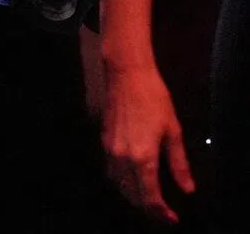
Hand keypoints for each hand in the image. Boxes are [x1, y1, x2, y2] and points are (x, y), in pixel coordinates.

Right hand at [103, 62, 194, 223]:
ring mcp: (109, 148)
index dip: (161, 212)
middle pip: (131, 194)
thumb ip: (179, 163)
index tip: (172, 218)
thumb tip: (187, 188)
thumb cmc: (154, 99)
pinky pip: (110, 170)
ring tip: (146, 199)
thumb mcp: (173, 130)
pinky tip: (130, 178)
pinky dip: (121, 181)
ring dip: (132, 196)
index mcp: (143, 157)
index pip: (150, 196)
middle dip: (146, 208)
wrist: (126, 73)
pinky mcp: (103, 139)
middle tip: (161, 212)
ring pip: (118, 184)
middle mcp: (122, 157)